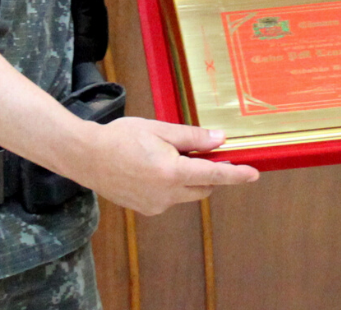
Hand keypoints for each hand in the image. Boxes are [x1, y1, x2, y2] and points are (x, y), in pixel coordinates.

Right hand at [69, 117, 258, 215]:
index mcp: (172, 172)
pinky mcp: (146, 209)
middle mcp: (167, 194)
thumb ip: (192, 137)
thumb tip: (220, 140)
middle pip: (203, 187)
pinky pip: (170, 198)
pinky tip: (150, 169)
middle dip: (206, 172)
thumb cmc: (121, 138)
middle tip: (195, 151)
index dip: (237, 175)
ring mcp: (156, 205)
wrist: (87, 157)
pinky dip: (170, 185)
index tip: (254, 174)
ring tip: (163, 156)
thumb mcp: (159, 129)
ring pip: (187, 193)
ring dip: (187, 178)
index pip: (215, 176)